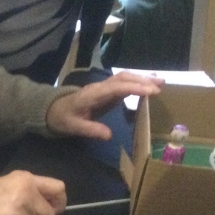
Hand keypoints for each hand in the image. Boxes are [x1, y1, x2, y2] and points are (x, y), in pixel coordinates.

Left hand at [46, 73, 163, 139]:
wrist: (53, 110)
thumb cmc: (63, 118)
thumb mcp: (73, 127)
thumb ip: (90, 130)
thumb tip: (109, 135)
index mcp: (92, 94)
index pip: (116, 88)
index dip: (133, 88)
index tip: (150, 92)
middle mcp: (99, 87)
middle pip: (123, 78)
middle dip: (142, 80)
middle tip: (160, 86)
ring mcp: (103, 87)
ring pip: (124, 78)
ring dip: (142, 78)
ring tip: (160, 82)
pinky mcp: (106, 91)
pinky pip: (124, 84)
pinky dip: (138, 83)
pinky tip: (149, 86)